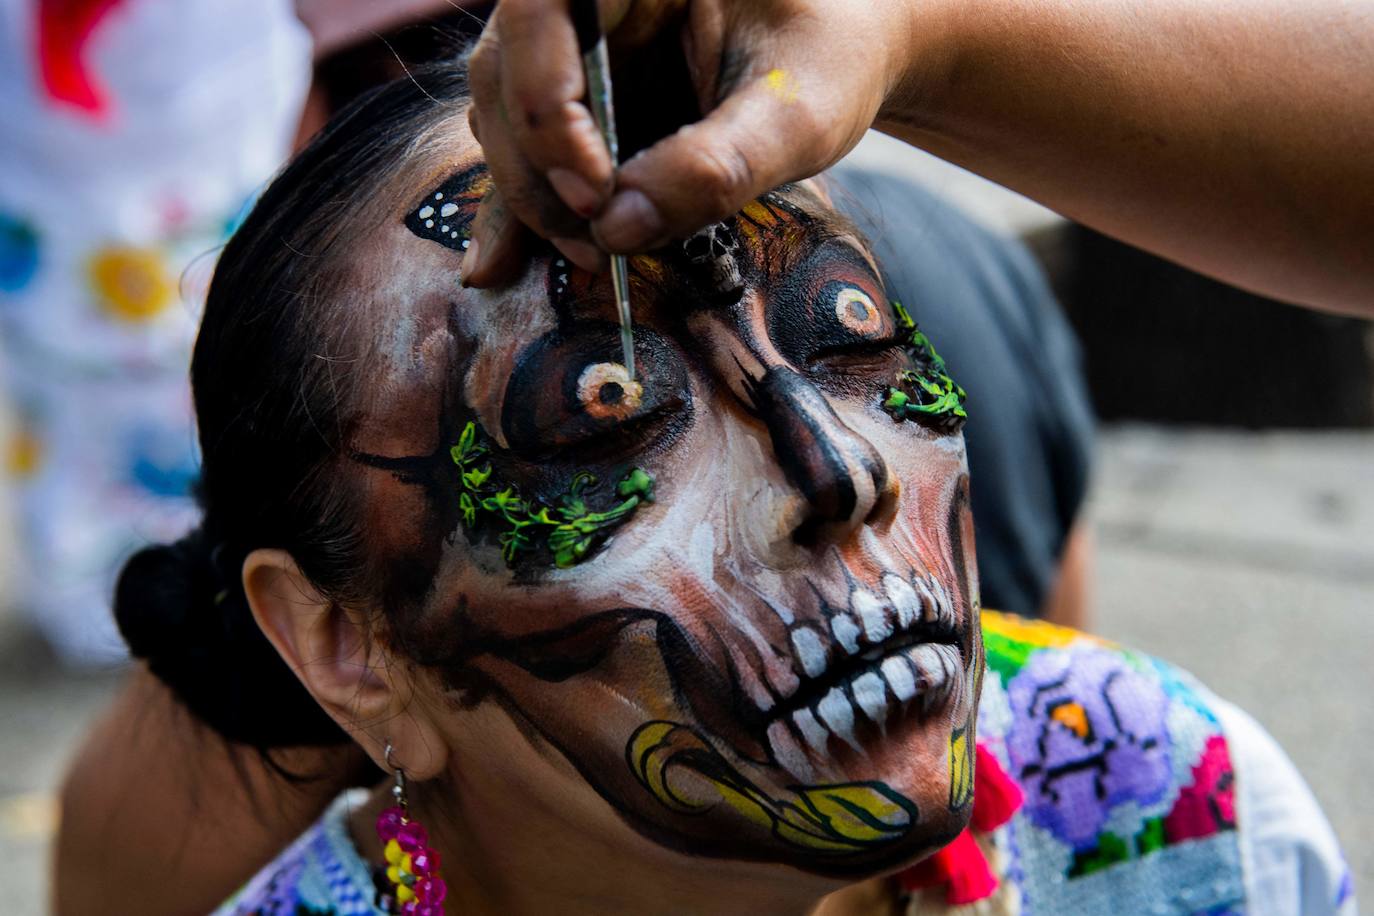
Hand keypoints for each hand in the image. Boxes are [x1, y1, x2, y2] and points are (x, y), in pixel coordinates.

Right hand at [461, 0, 949, 285]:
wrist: (838, 57)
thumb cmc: (828, 60)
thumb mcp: (797, 115)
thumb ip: (717, 165)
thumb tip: (617, 229)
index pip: (543, 8)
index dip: (545, 100)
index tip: (595, 191)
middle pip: (507, 71)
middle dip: (538, 168)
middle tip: (592, 242)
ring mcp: (571, 45)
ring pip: (504, 114)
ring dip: (534, 194)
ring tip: (591, 255)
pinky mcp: (573, 97)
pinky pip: (525, 148)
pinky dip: (523, 206)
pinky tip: (500, 265)